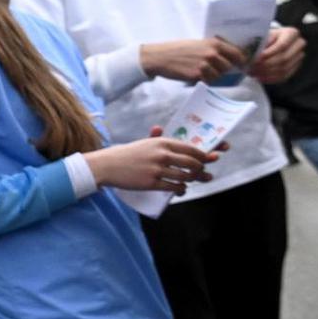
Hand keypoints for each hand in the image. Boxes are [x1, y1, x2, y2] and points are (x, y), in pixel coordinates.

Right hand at [83, 136, 216, 193]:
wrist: (108, 165)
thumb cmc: (127, 154)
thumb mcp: (144, 143)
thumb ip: (157, 138)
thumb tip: (160, 128)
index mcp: (162, 142)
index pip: (191, 148)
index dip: (203, 155)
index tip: (209, 159)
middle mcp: (162, 154)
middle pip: (191, 163)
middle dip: (201, 169)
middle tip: (204, 174)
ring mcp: (157, 169)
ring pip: (184, 176)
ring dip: (192, 180)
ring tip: (192, 182)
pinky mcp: (151, 182)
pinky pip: (173, 187)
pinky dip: (181, 190)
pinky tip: (182, 190)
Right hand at [139, 38, 247, 82]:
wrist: (161, 57)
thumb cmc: (179, 49)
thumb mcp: (199, 43)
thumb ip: (213, 48)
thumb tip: (228, 57)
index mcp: (214, 43)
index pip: (237, 53)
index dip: (241, 60)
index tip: (241, 65)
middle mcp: (212, 54)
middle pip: (228, 67)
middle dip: (223, 69)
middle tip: (214, 69)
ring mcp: (205, 65)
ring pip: (218, 76)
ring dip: (212, 76)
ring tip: (201, 72)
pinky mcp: (197, 76)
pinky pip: (207, 81)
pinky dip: (203, 80)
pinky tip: (195, 75)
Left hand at [247, 26, 305, 83]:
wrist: (273, 42)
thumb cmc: (266, 38)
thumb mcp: (263, 36)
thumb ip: (260, 43)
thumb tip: (255, 53)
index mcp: (291, 33)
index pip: (282, 46)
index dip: (268, 54)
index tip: (255, 59)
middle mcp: (299, 44)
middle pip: (284, 58)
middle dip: (266, 65)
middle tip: (253, 68)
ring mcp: (299, 57)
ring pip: (284, 68)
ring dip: (267, 73)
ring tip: (254, 73)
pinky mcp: (295, 67)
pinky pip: (284, 76)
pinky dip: (271, 79)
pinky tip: (260, 78)